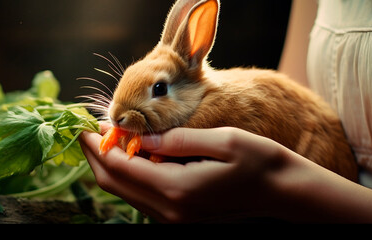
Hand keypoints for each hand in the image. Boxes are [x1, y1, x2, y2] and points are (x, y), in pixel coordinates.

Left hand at [79, 122, 371, 222]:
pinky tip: (129, 157)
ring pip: (126, 193)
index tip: (84, 125)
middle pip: (116, 184)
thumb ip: (175, 141)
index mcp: (178, 190)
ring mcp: (175, 220)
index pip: (120, 167)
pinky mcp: (180, 220)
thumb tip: (137, 136)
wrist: (286, 195)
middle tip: (85, 132)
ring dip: (110, 167)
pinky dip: (129, 177)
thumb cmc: (262, 163)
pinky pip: (143, 199)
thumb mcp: (223, 141)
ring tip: (102, 139)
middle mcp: (171, 212)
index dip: (98, 145)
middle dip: (96, 157)